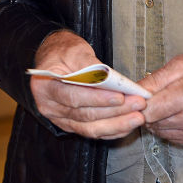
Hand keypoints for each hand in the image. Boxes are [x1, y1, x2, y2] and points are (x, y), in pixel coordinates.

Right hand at [30, 30, 146, 138]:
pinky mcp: (72, 124)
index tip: (119, 97)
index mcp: (46, 87)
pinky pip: (92, 131)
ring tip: (137, 117)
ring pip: (89, 128)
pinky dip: (111, 130)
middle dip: (114, 112)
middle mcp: (50, 107)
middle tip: (137, 104)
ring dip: (116, 124)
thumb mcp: (73, 50)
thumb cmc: (62, 53)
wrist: (53, 59)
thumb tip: (107, 77)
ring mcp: (60, 119)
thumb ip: (88, 64)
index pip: (72, 97)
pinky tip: (127, 125)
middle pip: (84, 115)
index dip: (97, 99)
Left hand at [140, 50, 182, 148]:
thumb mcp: (180, 64)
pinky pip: (171, 136)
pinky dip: (169, 126)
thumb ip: (153, 81)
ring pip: (160, 131)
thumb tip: (130, 93)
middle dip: (149, 110)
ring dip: (159, 119)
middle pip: (152, 122)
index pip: (149, 111)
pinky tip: (180, 112)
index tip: (137, 97)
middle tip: (158, 95)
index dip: (139, 104)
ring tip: (172, 102)